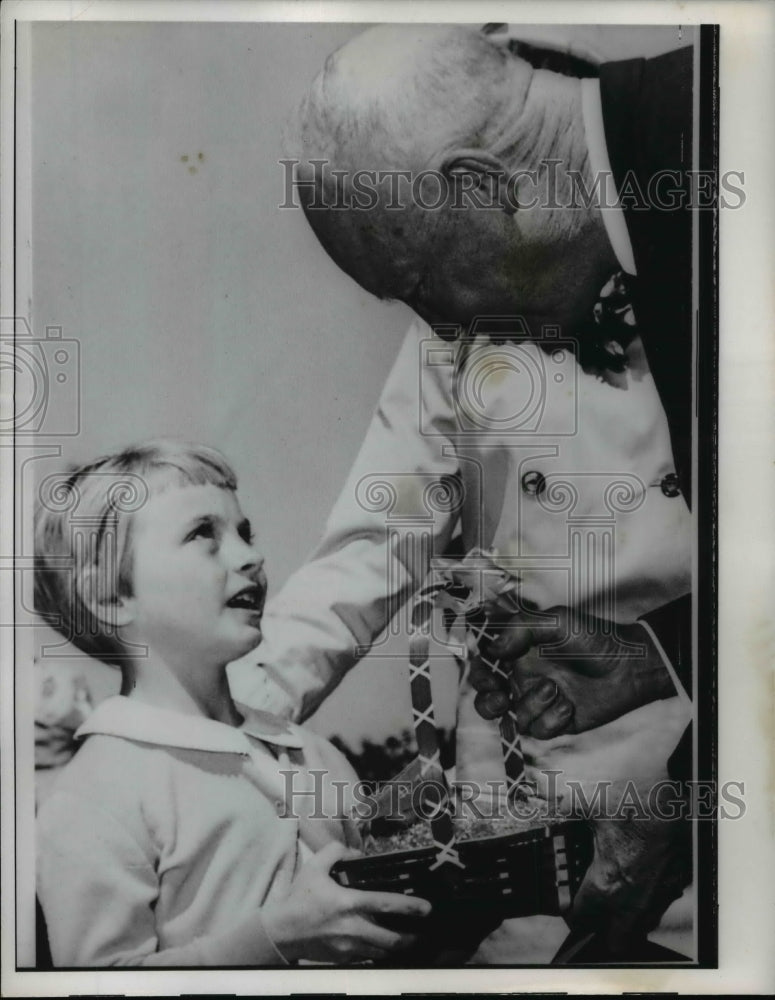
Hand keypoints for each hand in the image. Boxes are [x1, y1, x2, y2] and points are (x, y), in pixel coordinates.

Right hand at [261, 841, 431, 963]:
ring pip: (382, 952)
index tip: (426, 907)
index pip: (385, 905)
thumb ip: (336, 852)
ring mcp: (348, 947)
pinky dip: (378, 952)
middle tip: (422, 932)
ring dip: (396, 947)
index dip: (409, 907)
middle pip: (391, 939)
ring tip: (407, 941)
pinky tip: (382, 946)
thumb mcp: (315, 866)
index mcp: (348, 903)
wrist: (281, 931)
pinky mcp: (342, 959)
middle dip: (410, 937)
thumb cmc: (299, 898)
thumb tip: (356, 853)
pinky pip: (367, 958)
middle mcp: (352, 927)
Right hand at [470, 606, 675, 736]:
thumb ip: (522, 628)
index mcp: (519, 653)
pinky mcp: (555, 722)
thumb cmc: (594, 638)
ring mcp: (539, 701)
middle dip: (488, 702)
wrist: (630, 667)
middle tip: (501, 697)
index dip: (478, 673)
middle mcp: (524, 678)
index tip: (489, 674)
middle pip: (487, 698)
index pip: (485, 665)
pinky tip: (569, 706)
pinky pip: (538, 730)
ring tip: (554, 690)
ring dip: (530, 705)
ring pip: (514, 717)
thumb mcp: (557, 622)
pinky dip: (552, 720)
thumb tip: (492, 648)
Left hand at [570, 785, 691, 952]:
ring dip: (626, 920)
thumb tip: (559, 803)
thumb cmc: (639, 807)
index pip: (581, 919)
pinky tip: (640, 881)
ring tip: (616, 898)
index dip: (569, 912)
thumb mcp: (592, 803)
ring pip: (639, 929)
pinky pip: (658, 908)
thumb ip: (570, 808)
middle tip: (592, 911)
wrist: (680, 804)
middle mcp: (631, 901)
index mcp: (605, 884)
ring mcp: (657, 898)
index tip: (568, 903)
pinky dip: (648, 903)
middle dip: (600, 930)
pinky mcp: (676, 888)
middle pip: (614, 940)